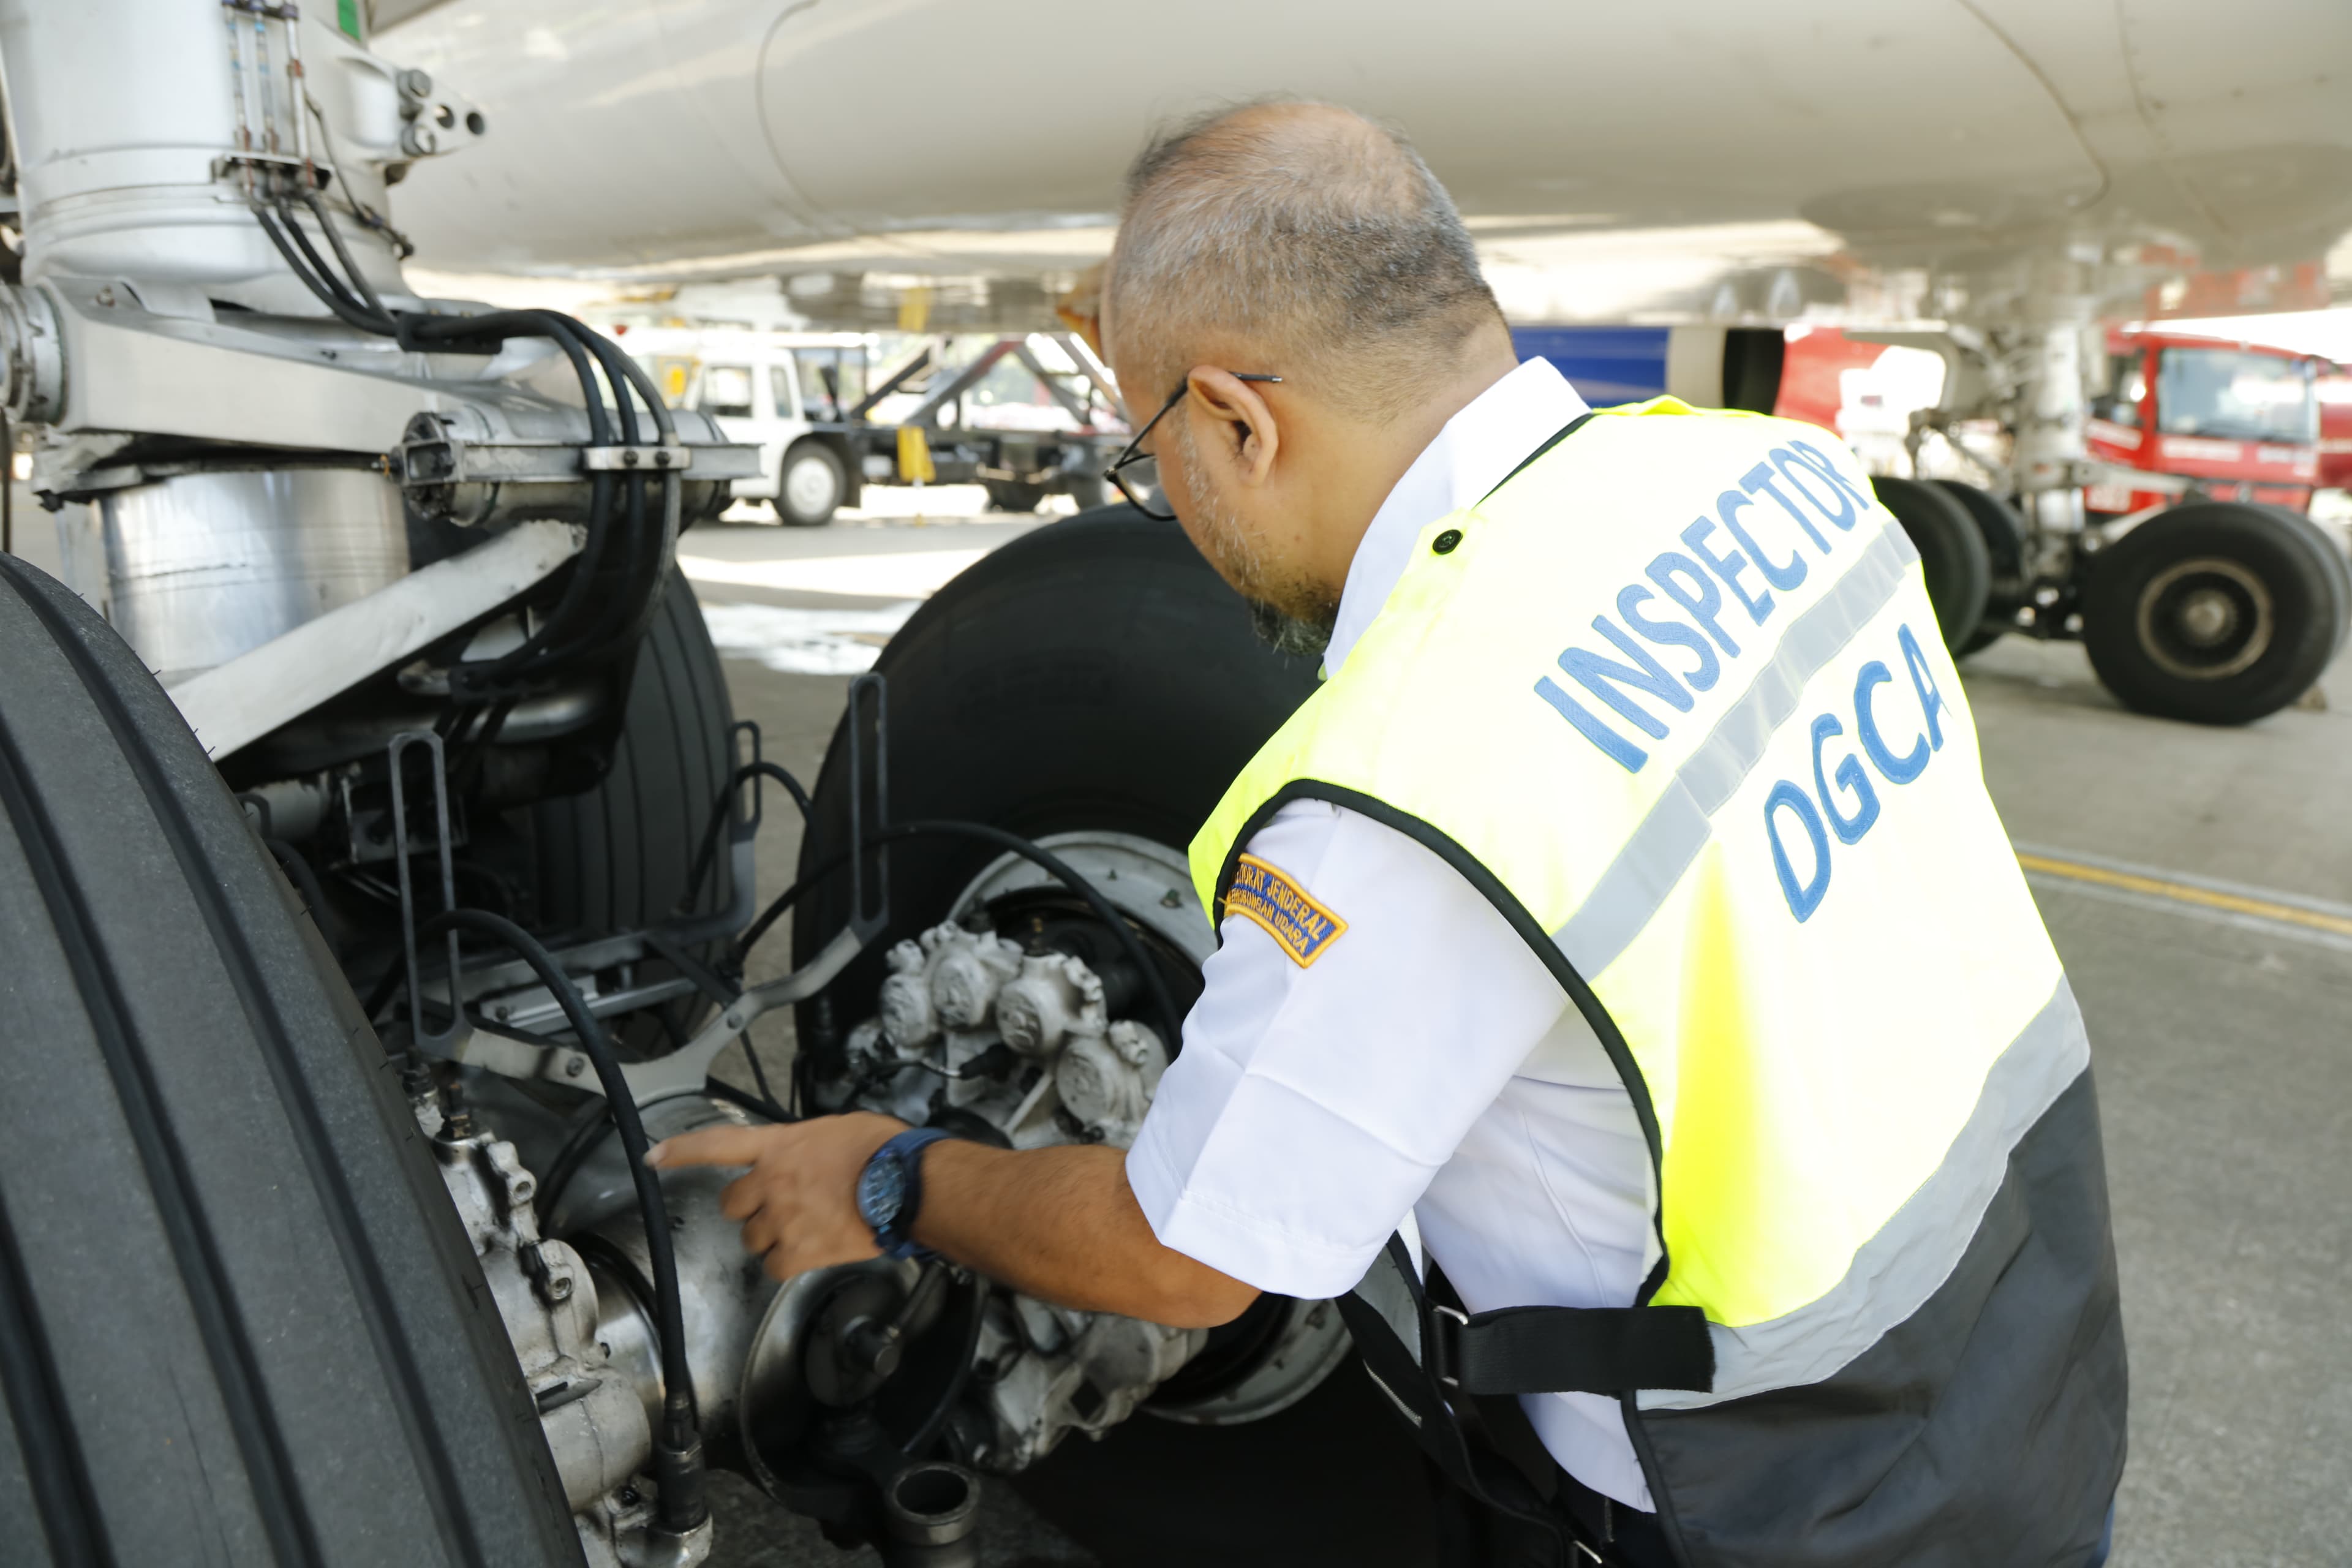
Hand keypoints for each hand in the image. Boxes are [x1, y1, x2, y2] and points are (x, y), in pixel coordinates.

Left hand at [645, 1112, 906, 1281]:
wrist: (908, 1185)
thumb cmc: (883, 1151)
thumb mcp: (838, 1129)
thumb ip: (807, 1144)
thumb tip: (808, 1159)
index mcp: (779, 1146)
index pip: (717, 1144)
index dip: (681, 1150)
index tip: (653, 1156)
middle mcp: (771, 1182)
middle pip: (732, 1205)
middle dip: (751, 1208)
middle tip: (781, 1207)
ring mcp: (782, 1219)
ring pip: (753, 1239)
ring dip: (772, 1236)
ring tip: (809, 1228)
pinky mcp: (798, 1252)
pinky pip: (775, 1266)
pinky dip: (789, 1262)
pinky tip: (814, 1250)